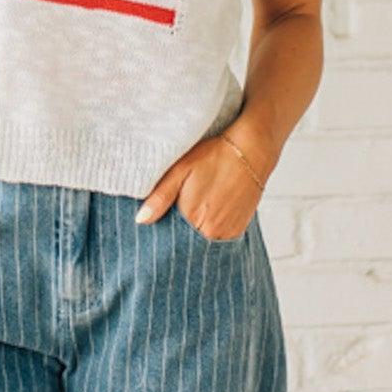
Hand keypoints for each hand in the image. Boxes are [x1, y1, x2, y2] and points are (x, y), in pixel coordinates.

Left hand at [134, 132, 267, 239]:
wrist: (251, 151)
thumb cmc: (214, 156)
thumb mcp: (180, 170)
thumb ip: (160, 197)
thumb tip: (140, 220)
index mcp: (193, 219)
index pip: (170, 236)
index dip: (164, 227)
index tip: (165, 215)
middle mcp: (212, 232)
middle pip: (186, 240)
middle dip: (180, 229)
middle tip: (186, 203)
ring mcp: (227, 234)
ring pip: (202, 239)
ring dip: (196, 229)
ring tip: (201, 203)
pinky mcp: (238, 231)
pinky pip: (217, 237)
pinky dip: (212, 228)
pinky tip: (212, 208)